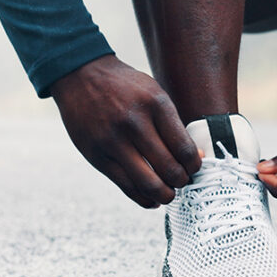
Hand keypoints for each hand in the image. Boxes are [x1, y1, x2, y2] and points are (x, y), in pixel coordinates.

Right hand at [50, 55, 200, 207]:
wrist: (82, 76)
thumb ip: (173, 124)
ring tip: (169, 193)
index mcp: (155, 105)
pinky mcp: (97, 156)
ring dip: (165, 195)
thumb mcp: (154, 93)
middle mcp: (134, 123)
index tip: (195, 168)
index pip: (184, 148)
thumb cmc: (125, 88)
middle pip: (169, 168)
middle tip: (183, 181)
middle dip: (182, 181)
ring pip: (148, 184)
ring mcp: (113, 141)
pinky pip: (126, 187)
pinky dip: (144, 199)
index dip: (195, 165)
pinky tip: (152, 199)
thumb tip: (195, 158)